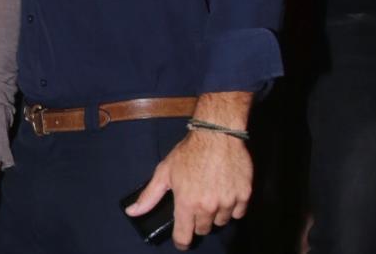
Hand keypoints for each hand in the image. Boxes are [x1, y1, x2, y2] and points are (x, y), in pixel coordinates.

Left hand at [125, 130, 251, 250]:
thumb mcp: (164, 172)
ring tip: (210, 193)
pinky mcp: (244, 195)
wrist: (217, 134)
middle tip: (195, 203)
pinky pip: (238, 213)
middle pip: (203, 230)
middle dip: (197, 221)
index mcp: (186, 203)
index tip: (182, 240)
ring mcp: (227, 202)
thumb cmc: (188, 152)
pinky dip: (232, 206)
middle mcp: (208, 206)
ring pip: (221, 221)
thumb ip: (149, 196)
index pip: (184, 236)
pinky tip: (225, 192)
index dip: (181, 241)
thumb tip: (132, 212)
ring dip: (215, 213)